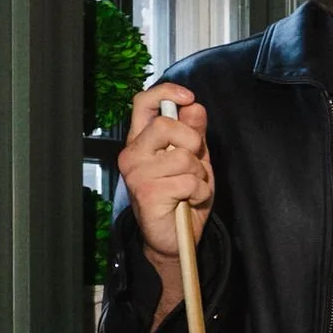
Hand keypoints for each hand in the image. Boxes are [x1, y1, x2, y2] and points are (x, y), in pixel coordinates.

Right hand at [119, 84, 213, 319]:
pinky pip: (188, 181)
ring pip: (183, 156)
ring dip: (199, 174)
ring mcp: (137, 173)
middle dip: (191, 141)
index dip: (167, 93)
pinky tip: (189, 201)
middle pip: (165, 124)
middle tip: (193, 162)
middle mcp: (133, 154)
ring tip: (191, 188)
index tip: (188, 97)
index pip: (143, 103)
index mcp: (142, 141)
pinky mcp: (146, 193)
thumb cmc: (182, 197)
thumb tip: (195, 107)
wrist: (174, 239)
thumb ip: (194, 133)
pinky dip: (199, 192)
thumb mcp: (194, 160)